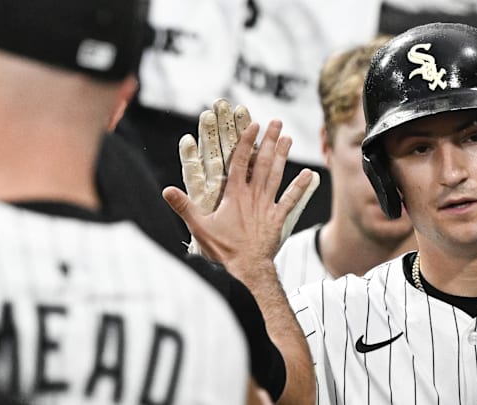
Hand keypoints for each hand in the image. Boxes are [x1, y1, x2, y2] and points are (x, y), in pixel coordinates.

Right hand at [178, 99, 317, 254]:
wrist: (247, 269)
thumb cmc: (223, 249)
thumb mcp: (199, 227)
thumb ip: (184, 206)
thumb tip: (167, 190)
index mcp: (235, 195)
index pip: (240, 162)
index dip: (247, 142)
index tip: (253, 125)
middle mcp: (253, 195)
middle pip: (262, 163)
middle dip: (269, 141)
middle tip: (276, 123)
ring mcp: (267, 206)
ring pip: (276, 175)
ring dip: (282, 156)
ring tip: (288, 139)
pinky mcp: (278, 218)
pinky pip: (291, 200)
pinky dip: (300, 187)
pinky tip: (309, 174)